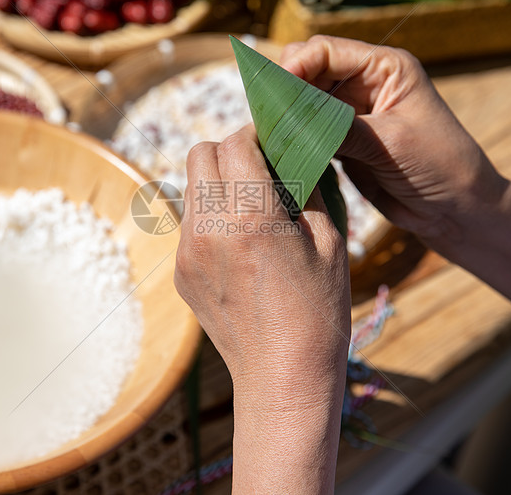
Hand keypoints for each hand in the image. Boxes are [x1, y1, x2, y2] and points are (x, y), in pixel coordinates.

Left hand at [174, 124, 349, 492]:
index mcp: (250, 216)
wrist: (283, 377)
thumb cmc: (318, 311)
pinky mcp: (180, 273)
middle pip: (200, 154)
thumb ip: (309, 188)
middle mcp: (208, 228)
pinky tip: (241, 244)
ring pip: (191, 189)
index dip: (254, 133)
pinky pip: (190, 225)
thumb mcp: (329, 241)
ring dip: (218, 183)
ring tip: (252, 206)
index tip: (272, 140)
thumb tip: (297, 154)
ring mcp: (188, 252)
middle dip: (229, 150)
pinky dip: (212, 217)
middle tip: (260, 167)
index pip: (234, 142)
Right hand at [281, 35, 508, 245]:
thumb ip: (338, 128)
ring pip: (303, 103)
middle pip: (308, 71)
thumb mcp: (389, 142)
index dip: (294, 66)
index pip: (325, 51)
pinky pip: (308, 132)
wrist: (457, 210)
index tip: (272, 92)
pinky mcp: (344, 142)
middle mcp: (366, 83)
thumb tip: (288, 121)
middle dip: (285, 89)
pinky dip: (294, 139)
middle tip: (266, 116)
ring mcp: (353, 113)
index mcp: (385, 67)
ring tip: (269, 135)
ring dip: (286, 116)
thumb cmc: (440, 166)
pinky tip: (282, 150)